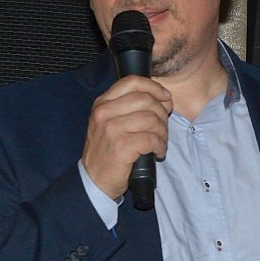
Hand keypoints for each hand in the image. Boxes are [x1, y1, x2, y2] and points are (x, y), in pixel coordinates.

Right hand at [82, 75, 172, 199]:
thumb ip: (129, 107)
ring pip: (152, 119)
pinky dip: (161, 146)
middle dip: (162, 114)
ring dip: (163, 132)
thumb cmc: (107, 150)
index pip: (132, 81)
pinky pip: (152, 139)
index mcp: (103, 103)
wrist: (94, 179)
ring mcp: (111, 129)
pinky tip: (158, 152)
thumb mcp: (110, 122)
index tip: (165, 98)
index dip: (154, 87)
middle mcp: (104, 113)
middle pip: (147, 100)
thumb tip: (162, 98)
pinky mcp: (121, 146)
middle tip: (162, 128)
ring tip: (159, 142)